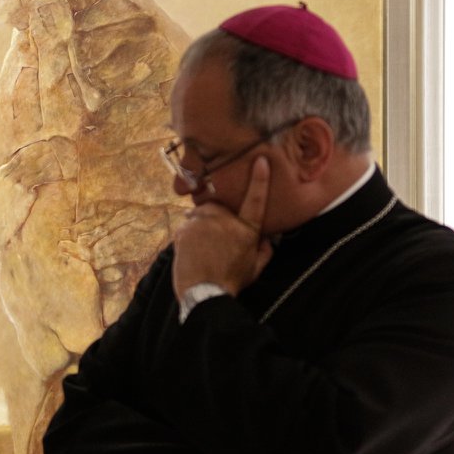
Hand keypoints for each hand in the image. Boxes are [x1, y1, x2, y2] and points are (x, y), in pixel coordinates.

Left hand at [172, 156, 273, 299]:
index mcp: (246, 229)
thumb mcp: (255, 269)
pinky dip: (188, 235)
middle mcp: (225, 220)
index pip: (256, 199)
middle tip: (216, 240)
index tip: (259, 160)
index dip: (259, 179)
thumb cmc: (231, 281)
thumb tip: (269, 239)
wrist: (203, 293)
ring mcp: (203, 222)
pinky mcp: (185, 228)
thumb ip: (265, 251)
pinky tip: (192, 252)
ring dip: (201, 225)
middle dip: (217, 217)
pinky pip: (186, 226)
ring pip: (200, 215)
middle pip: (219, 207)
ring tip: (203, 248)